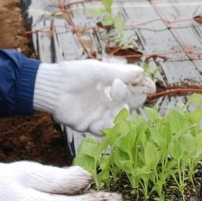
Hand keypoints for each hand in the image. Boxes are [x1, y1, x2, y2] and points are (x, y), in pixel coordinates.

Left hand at [33, 59, 154, 134]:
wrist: (52, 87)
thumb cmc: (73, 74)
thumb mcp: (98, 70)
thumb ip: (119, 73)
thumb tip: (141, 72)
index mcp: (111, 86)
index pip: (132, 89)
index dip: (141, 88)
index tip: (149, 86)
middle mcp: (108, 101)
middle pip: (130, 105)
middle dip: (133, 100)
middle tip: (128, 93)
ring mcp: (100, 114)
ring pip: (120, 119)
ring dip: (123, 114)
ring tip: (120, 107)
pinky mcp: (90, 125)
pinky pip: (105, 130)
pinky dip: (109, 126)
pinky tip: (108, 119)